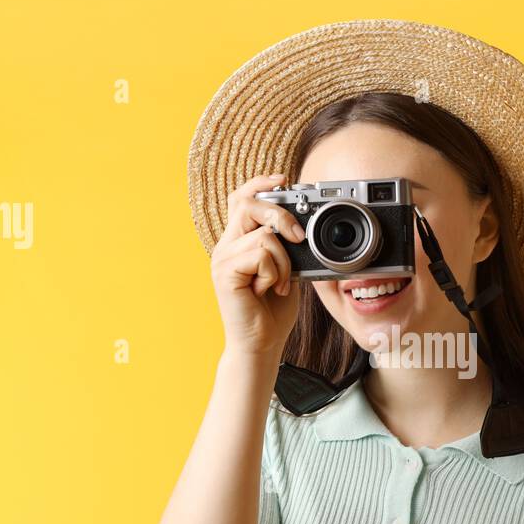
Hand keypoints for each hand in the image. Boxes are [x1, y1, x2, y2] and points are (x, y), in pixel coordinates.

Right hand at [209, 172, 306, 357]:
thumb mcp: (286, 270)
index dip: (260, 183)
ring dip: (284, 261)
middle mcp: (226, 246)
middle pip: (248, 203)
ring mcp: (223, 258)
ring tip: (280, 283)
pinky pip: (261, 254)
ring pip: (263, 234)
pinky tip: (269, 290)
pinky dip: (275, 272)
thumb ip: (286, 246)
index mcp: (239, 242)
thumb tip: (300, 226)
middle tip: (298, 238)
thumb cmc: (272, 311)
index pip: (241, 198)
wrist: (261, 344)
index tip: (283, 179)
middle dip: (280, 214)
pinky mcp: (224, 272)